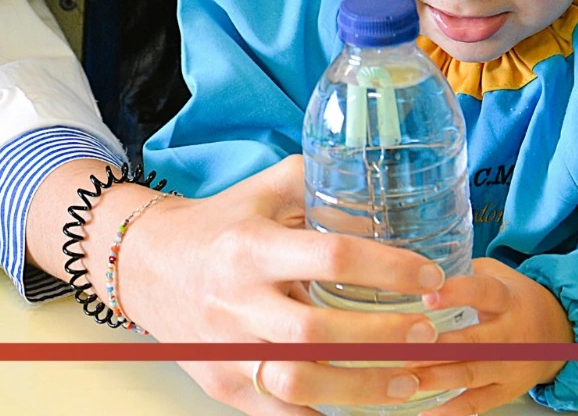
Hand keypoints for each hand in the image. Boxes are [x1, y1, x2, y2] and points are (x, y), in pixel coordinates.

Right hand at [117, 156, 447, 415]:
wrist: (147, 263)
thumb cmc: (223, 221)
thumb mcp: (269, 189)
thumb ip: (324, 186)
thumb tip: (390, 195)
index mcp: (253, 246)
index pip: (331, 256)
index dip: (389, 268)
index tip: (430, 276)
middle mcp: (237, 301)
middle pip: (316, 332)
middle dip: (382, 338)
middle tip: (429, 333)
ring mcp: (227, 349)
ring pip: (298, 384)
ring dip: (362, 389)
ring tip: (410, 380)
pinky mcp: (223, 384)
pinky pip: (280, 414)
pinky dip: (325, 415)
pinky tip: (367, 409)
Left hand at [408, 257, 574, 415]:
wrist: (559, 334)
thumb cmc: (517, 300)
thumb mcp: (500, 275)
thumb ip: (465, 269)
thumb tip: (420, 265)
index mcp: (508, 299)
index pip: (484, 292)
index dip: (457, 293)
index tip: (428, 296)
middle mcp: (511, 334)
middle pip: (473, 342)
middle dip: (437, 347)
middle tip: (402, 349)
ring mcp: (509, 366)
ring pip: (471, 374)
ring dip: (436, 377)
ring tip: (404, 378)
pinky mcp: (506, 391)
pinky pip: (477, 404)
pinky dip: (450, 410)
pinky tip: (424, 411)